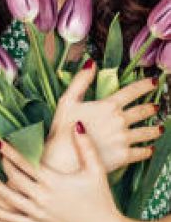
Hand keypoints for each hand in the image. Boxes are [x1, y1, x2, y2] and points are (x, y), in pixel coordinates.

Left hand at [0, 122, 123, 221]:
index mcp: (54, 181)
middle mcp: (43, 197)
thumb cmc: (102, 201)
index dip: (11, 151)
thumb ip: (85, 146)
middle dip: (4, 163)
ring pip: (10, 198)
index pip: (25, 162)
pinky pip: (14, 221)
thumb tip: (77, 124)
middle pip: (15, 177)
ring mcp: (39, 214)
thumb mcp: (95, 171)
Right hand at [42, 60, 159, 173]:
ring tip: (160, 129)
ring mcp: (124, 139)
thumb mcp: (67, 100)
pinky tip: (149, 149)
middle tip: (156, 107)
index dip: (145, 85)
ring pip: (147, 132)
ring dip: (155, 130)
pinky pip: (141, 152)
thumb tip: (91, 63)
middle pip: (143, 111)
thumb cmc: (62, 130)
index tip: (154, 81)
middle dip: (152, 108)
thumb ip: (80, 81)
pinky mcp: (124, 156)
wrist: (64, 159)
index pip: (132, 91)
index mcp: (109, 106)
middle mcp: (120, 121)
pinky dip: (147, 150)